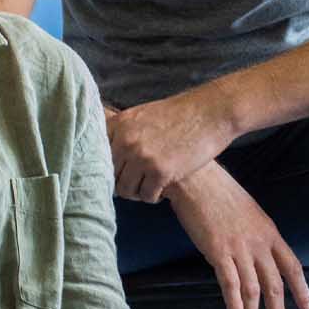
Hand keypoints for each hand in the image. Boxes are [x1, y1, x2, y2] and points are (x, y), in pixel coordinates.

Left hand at [109, 90, 239, 202]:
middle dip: (124, 182)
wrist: (210, 112)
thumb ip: (121, 132)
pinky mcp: (161, 171)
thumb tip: (101, 158)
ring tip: (151, 185)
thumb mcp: (142, 115)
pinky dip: (154, 196)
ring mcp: (142, 156)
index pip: (97, 157)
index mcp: (119, 124)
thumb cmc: (179, 115)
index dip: (108, 169)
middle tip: (139, 182)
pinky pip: (147, 196)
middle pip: (110, 176)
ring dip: (138, 191)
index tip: (118, 173)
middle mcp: (126, 140)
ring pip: (126, 190)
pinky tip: (164, 188)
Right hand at [167, 163, 308, 308]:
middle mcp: (259, 243)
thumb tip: (258, 256)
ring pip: (253, 290)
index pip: (292, 267)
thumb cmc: (219, 193)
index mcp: (269, 233)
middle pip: (275, 286)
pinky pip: (230, 284)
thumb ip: (256, 236)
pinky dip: (234, 305)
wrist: (197, 179)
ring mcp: (239, 248)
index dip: (302, 290)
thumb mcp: (249, 213)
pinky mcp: (218, 251)